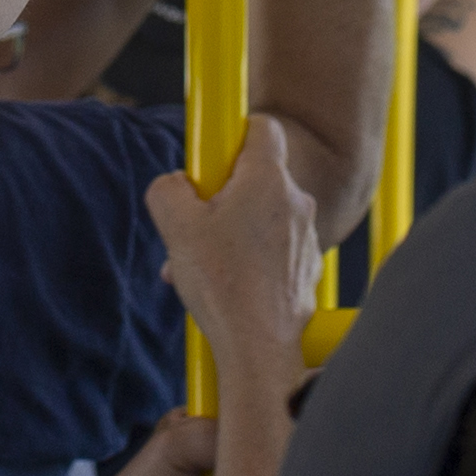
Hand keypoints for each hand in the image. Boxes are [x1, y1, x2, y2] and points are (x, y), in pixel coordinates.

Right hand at [145, 118, 320, 359]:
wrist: (260, 348)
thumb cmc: (223, 285)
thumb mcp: (176, 226)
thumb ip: (168, 188)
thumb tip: (176, 183)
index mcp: (267, 180)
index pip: (262, 127)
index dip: (233, 133)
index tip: (211, 157)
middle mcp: (296, 202)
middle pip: (256, 177)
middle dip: (223, 194)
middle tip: (198, 224)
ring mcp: (306, 237)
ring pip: (263, 216)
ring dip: (235, 230)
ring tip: (208, 264)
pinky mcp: (307, 267)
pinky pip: (274, 247)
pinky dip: (252, 257)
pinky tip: (228, 284)